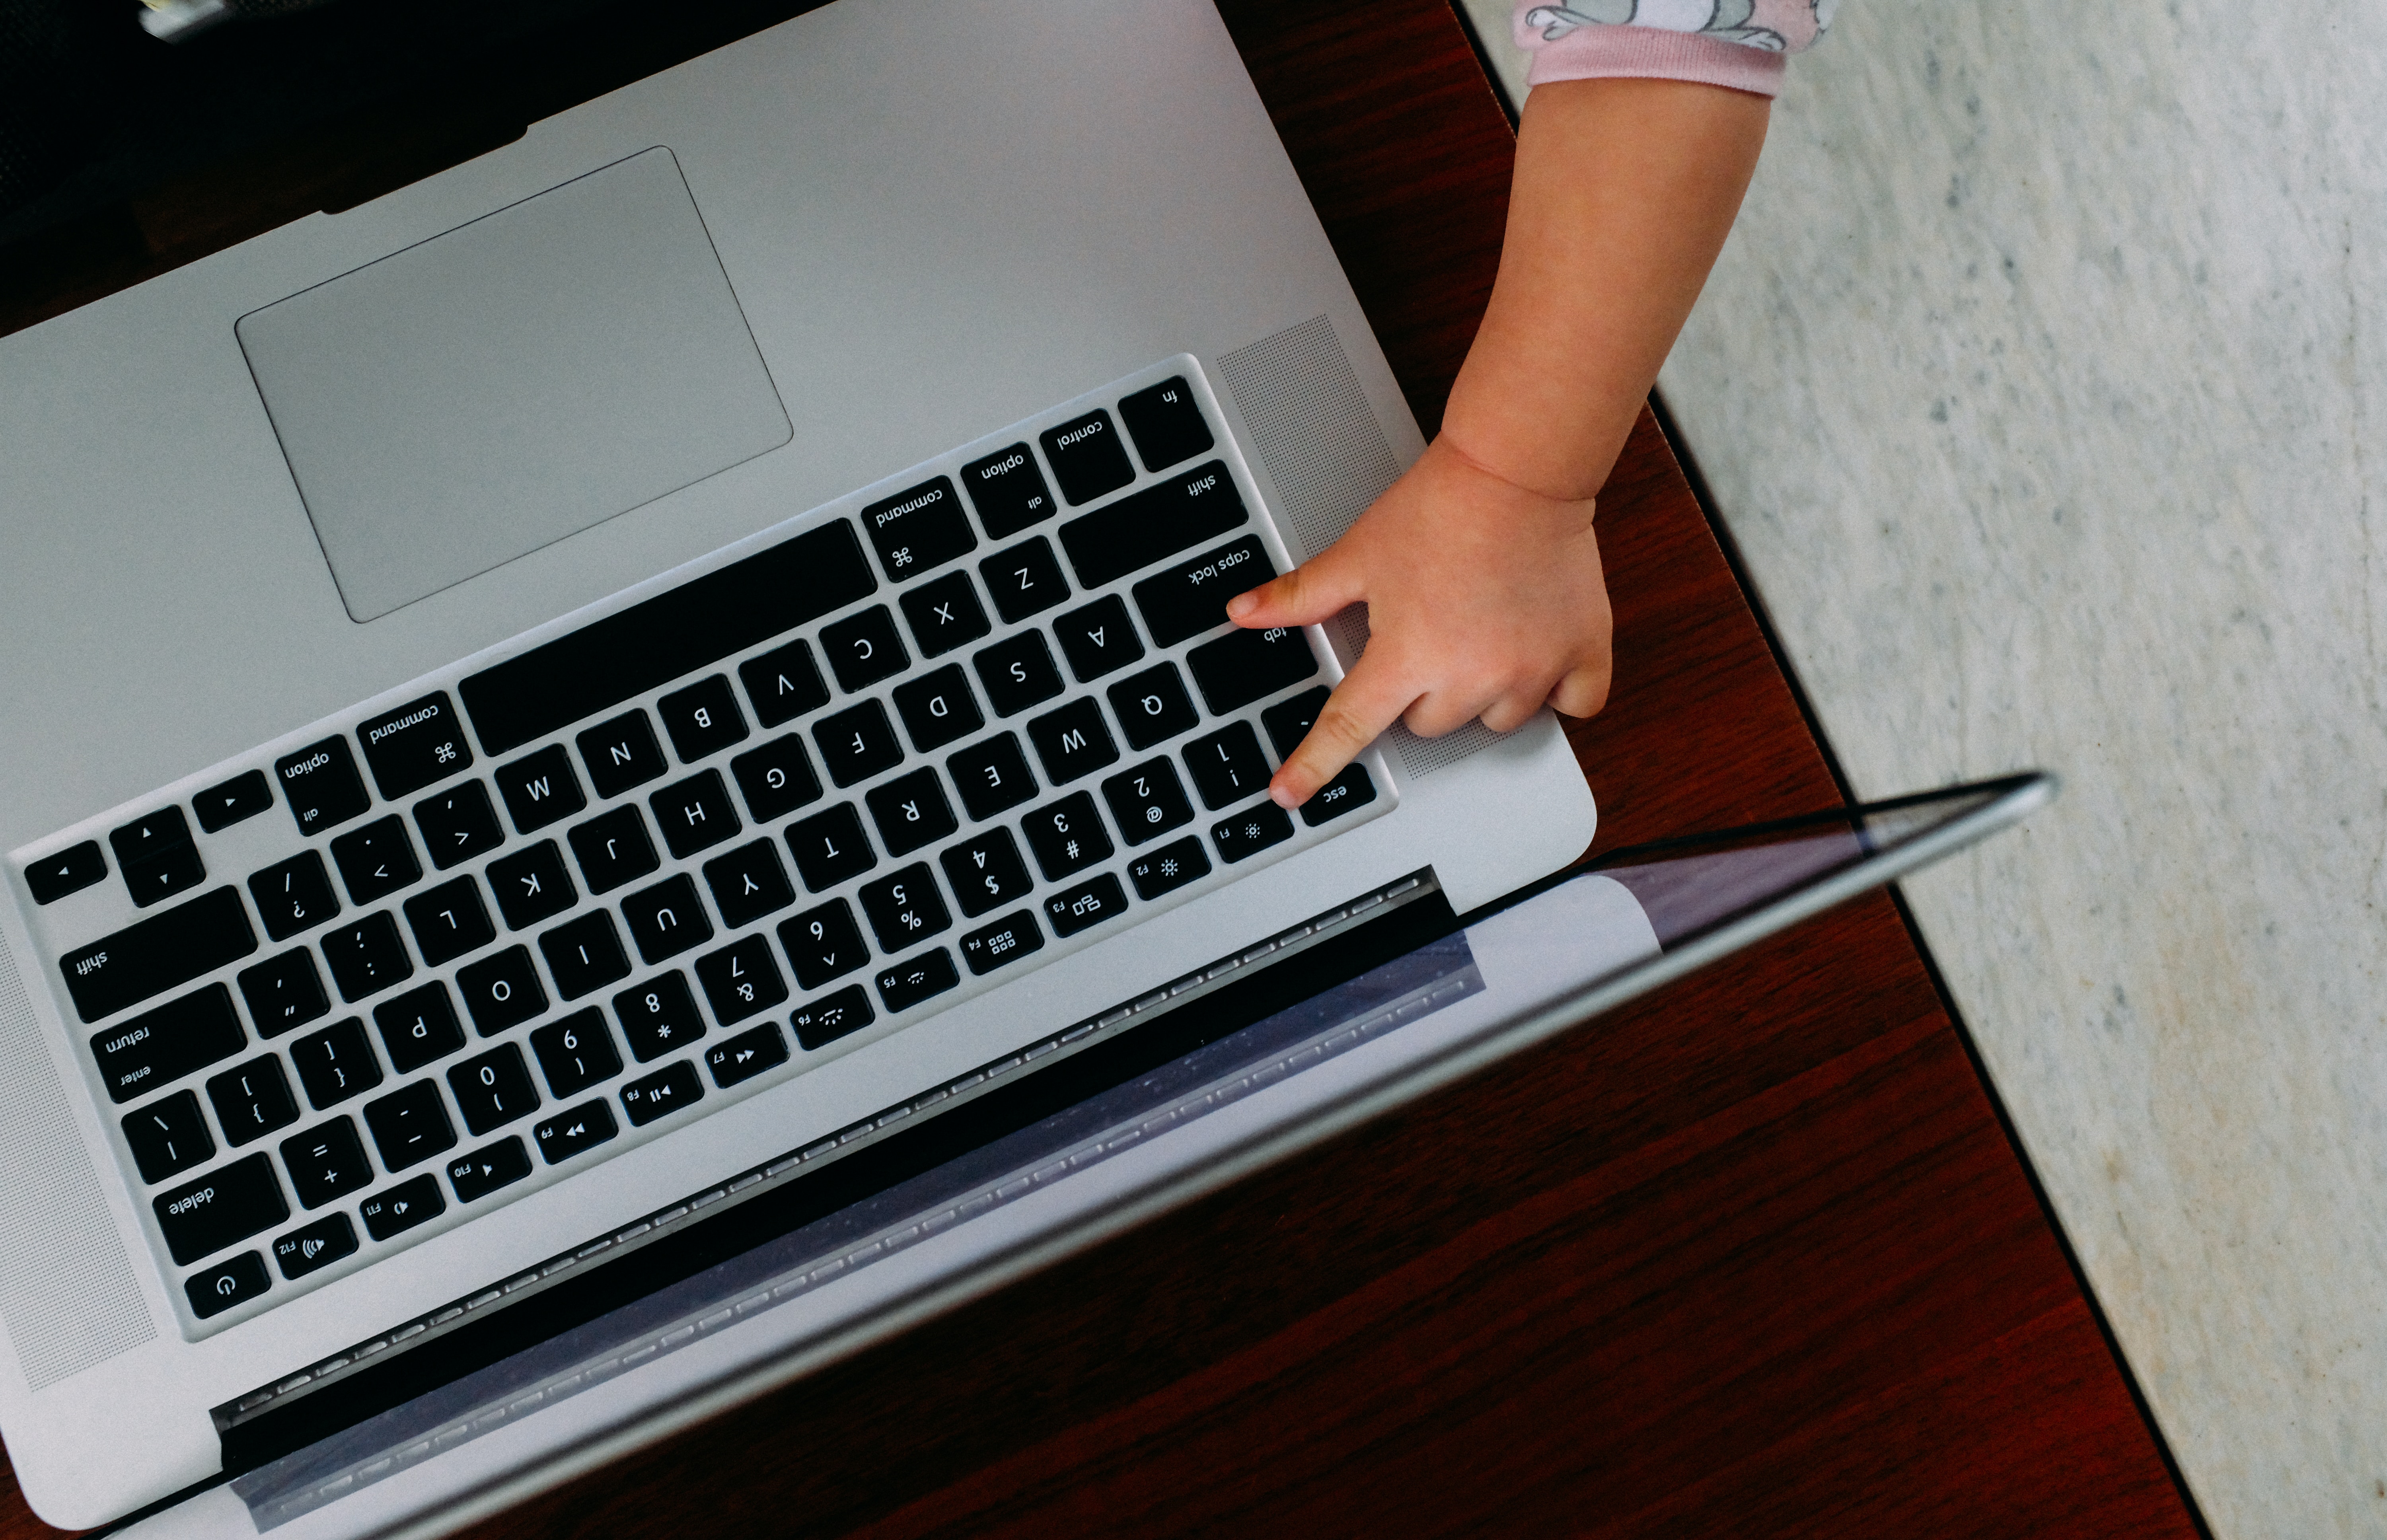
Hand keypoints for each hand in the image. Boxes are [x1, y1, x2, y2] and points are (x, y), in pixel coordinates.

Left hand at [1224, 435, 1611, 806]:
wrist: (1517, 470)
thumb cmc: (1439, 508)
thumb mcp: (1358, 554)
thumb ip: (1300, 595)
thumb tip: (1241, 611)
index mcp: (1408, 656)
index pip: (1348, 727)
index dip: (1313, 764)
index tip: (1289, 794)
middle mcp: (1470, 676)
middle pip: (1430, 725)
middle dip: (1424, 690)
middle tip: (1432, 632)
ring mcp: (1532, 671)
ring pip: (1496, 720)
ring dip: (1486, 691)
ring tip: (1483, 630)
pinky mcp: (1583, 654)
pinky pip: (1573, 705)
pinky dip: (1557, 689)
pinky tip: (1539, 651)